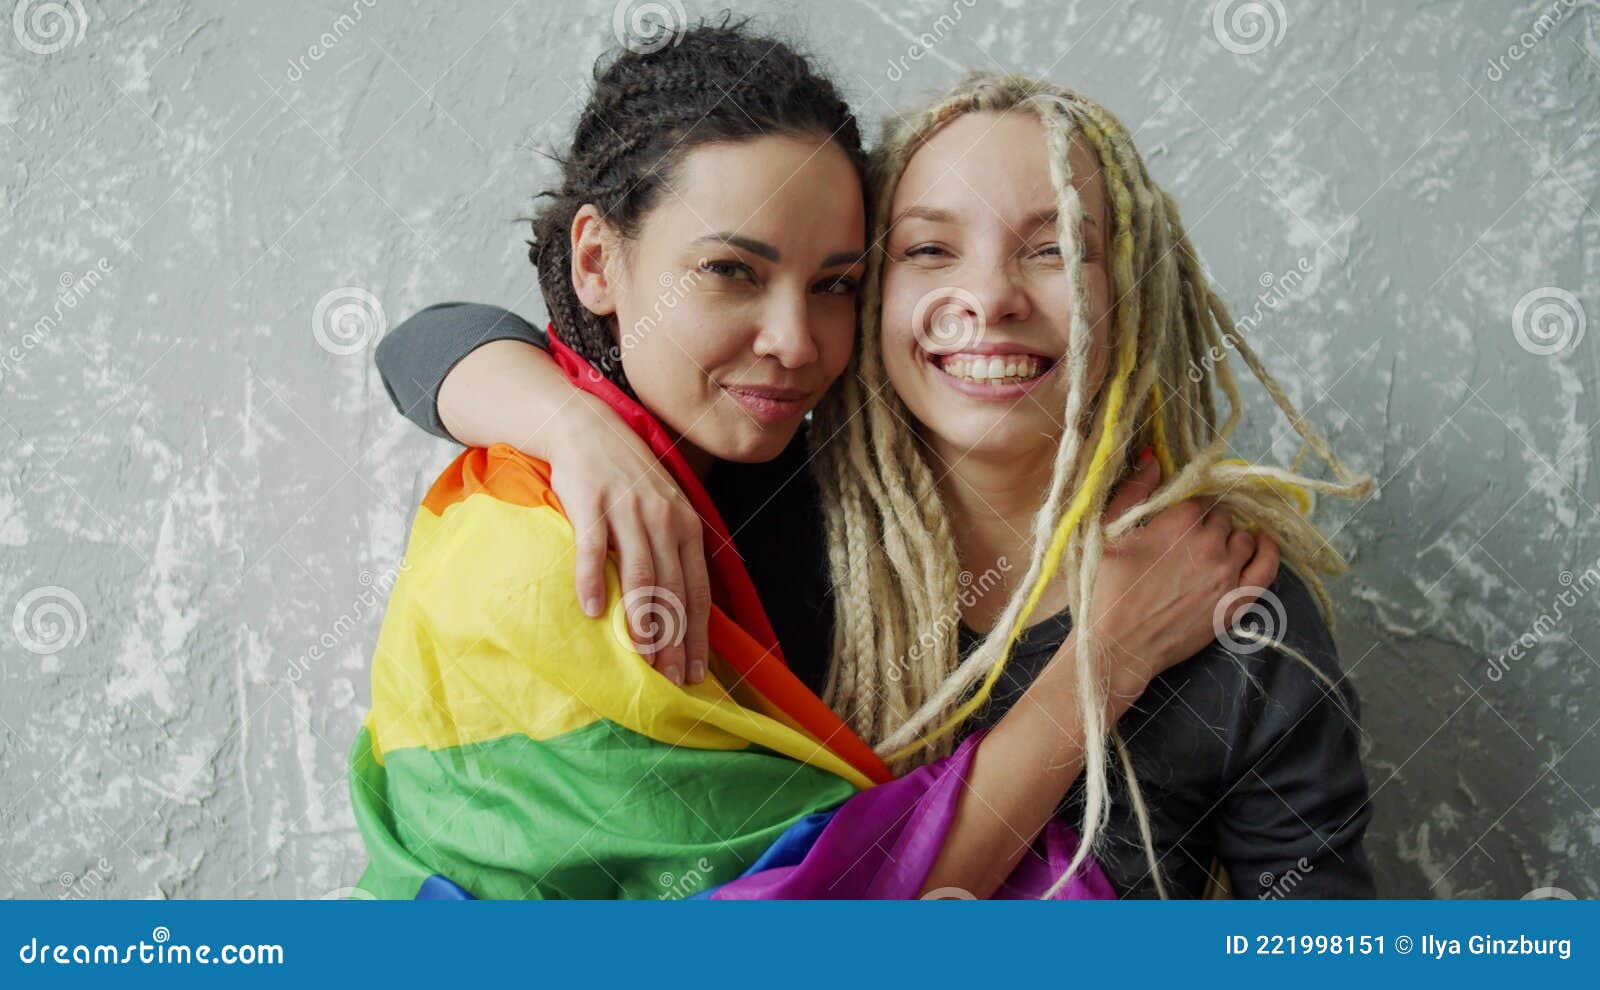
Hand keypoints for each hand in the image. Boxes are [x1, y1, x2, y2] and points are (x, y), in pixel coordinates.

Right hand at [547, 391, 711, 685]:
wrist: (585, 428)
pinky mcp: (592, 503)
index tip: (697, 672)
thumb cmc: (625, 477)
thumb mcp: (662, 507)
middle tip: (670, 680)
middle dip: (674, 639)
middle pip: (672, 589)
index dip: (698, 633)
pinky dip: (592, 580)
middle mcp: (662, 518)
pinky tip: (590, 610)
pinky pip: (593, 548)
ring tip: (640, 658)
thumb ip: (673, 548)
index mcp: (684, 524)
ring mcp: (627, 510)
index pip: (697, 589)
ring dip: (641, 620)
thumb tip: (683, 604)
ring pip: (640, 574)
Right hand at [1085, 449, 1280, 716]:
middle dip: (1209, 522)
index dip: (1189, 506)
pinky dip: (1269, 551)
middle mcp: (1209, 543)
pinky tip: (1263, 543)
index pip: (1199, 497)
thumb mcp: (1107, 533)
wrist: (1118, 646)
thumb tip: (1151, 457)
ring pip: (1244, 538)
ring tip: (1213, 548)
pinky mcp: (1236, 602)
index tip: (1179, 517)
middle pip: (1223, 517)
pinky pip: (1267, 568)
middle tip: (1189, 538)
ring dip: (1231, 538)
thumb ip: (1132, 491)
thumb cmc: (1107, 589)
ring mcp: (1227, 574)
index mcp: (1178, 522)